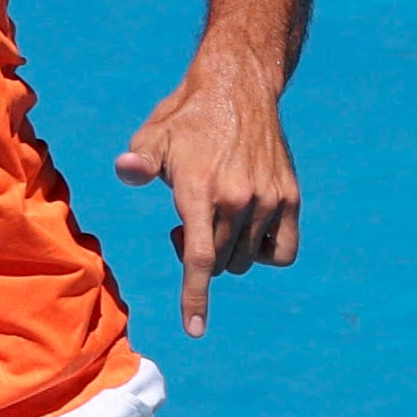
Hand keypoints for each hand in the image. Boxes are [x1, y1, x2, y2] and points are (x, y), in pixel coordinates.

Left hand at [115, 68, 299, 337]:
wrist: (238, 87)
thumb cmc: (186, 118)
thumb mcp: (153, 135)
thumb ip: (138, 162)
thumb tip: (126, 170)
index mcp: (200, 189)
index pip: (198, 258)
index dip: (194, 297)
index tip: (193, 329)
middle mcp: (239, 199)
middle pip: (218, 263)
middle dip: (197, 257)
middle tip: (184, 225)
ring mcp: (269, 199)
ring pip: (245, 260)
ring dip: (225, 252)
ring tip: (213, 218)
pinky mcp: (290, 196)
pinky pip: (281, 252)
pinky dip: (263, 254)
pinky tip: (246, 232)